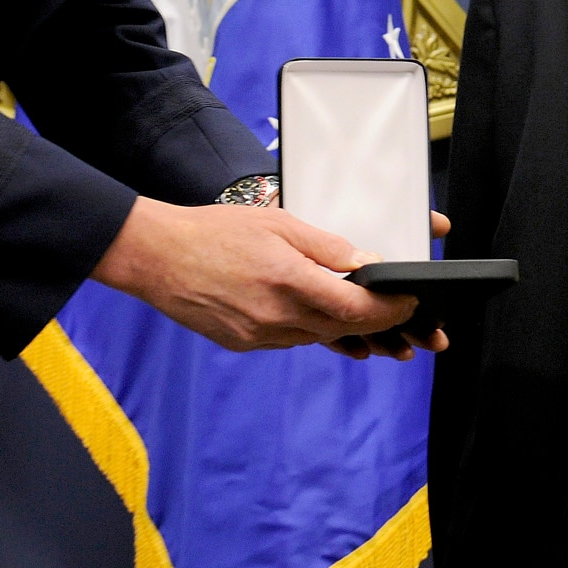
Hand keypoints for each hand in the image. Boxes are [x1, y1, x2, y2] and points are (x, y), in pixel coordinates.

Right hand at [91, 198, 442, 356]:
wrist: (158, 257)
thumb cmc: (215, 232)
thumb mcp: (279, 224)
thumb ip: (325, 246)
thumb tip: (365, 261)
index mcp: (289, 282)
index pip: (356, 308)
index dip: (390, 309)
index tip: (409, 302)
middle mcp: (276, 317)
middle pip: (343, 329)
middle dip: (376, 323)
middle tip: (398, 311)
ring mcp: (258, 335)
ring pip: (317, 337)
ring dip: (343, 327)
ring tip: (365, 316)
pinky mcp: (243, 343)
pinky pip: (290, 340)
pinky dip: (309, 328)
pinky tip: (315, 314)